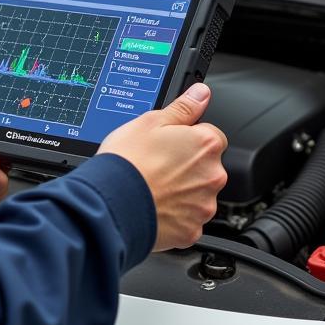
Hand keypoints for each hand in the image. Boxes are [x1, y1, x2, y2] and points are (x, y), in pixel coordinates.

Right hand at [97, 83, 227, 250]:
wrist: (112, 203)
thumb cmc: (128, 162)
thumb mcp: (149, 122)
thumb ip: (182, 108)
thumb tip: (201, 94)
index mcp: (205, 144)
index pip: (210, 135)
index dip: (188, 139)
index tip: (170, 145)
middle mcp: (212, 175)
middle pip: (206, 167)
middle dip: (186, 166)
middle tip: (156, 166)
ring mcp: (204, 205)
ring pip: (197, 194)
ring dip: (181, 191)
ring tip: (152, 187)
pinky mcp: (192, 230)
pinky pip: (188, 220)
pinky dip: (175, 215)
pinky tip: (154, 206)